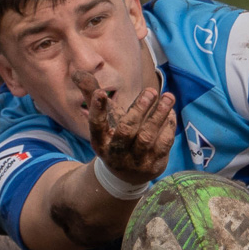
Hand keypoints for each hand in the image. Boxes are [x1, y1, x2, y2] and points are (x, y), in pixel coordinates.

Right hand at [77, 69, 174, 184]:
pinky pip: (163, 144)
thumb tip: (77, 73)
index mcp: (100, 142)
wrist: (127, 176)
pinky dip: (168, 126)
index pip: (96, 125)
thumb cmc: (113, 138)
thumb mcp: (102, 121)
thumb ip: (91, 96)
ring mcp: (135, 162)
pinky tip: (170, 112)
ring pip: (147, 137)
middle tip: (151, 91)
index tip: (101, 92)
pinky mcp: (153, 166)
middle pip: (126, 131)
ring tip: (168, 97)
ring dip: (159, 116)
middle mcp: (116, 154)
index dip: (98, 109)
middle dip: (139, 109)